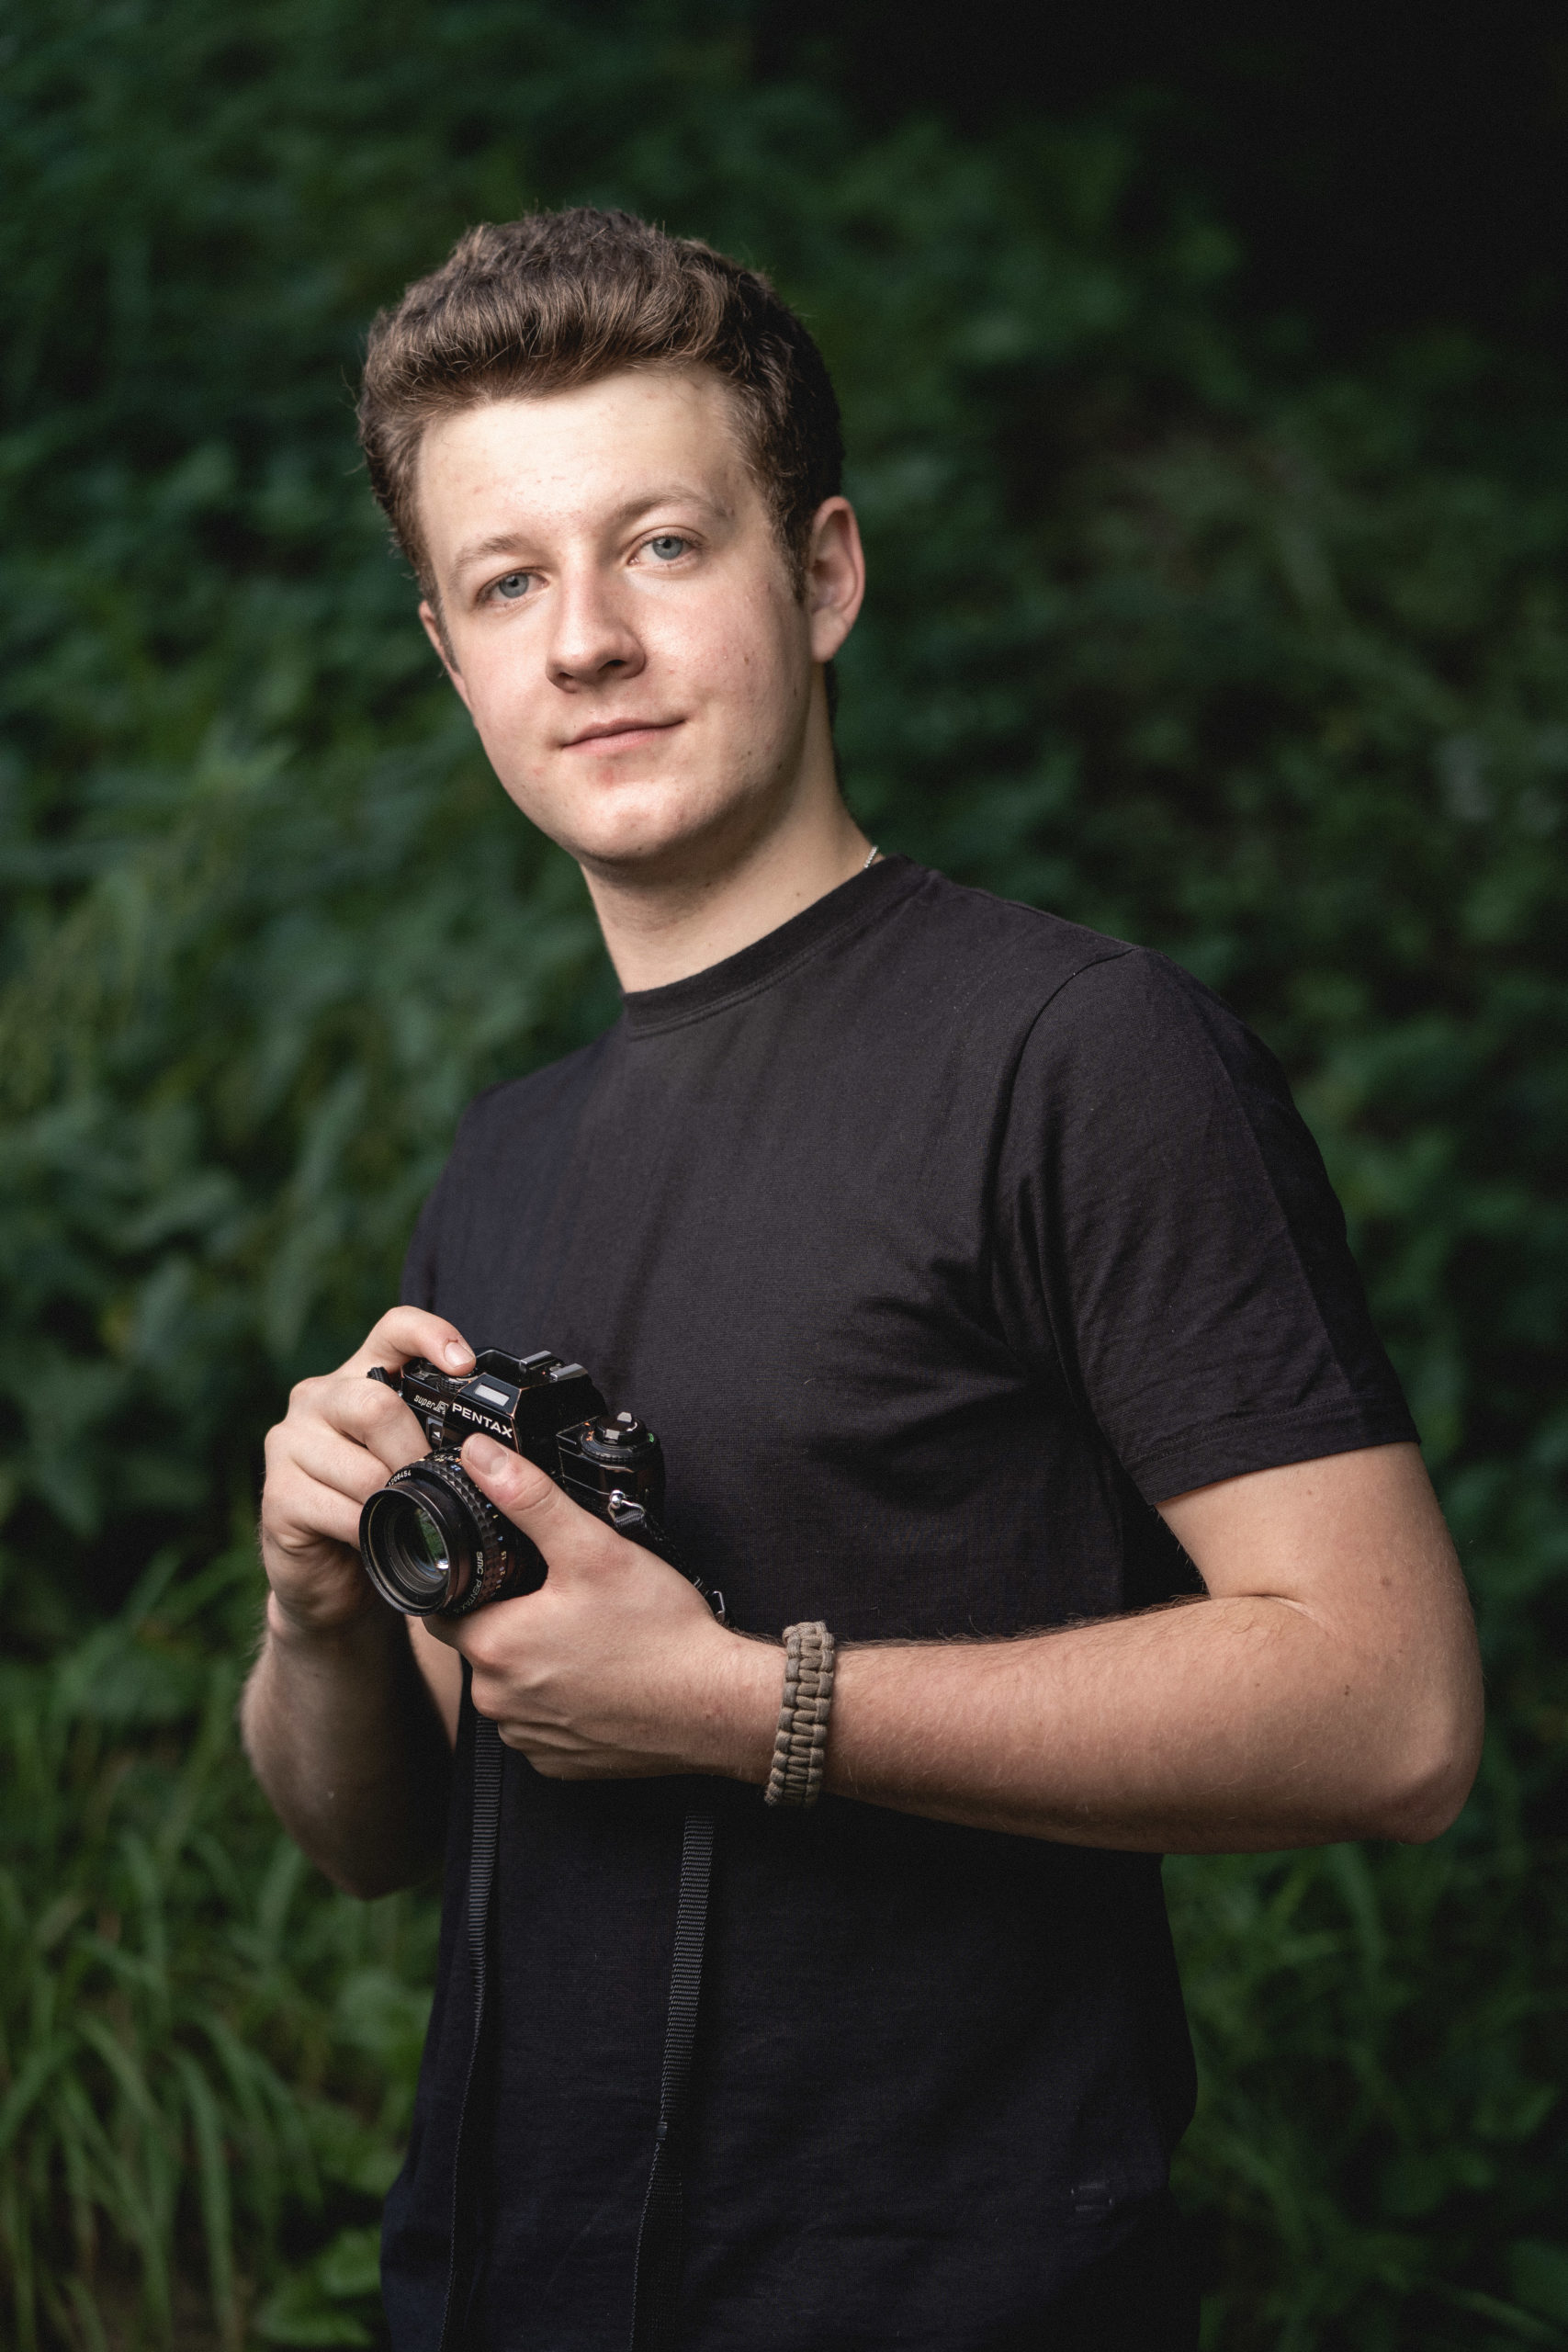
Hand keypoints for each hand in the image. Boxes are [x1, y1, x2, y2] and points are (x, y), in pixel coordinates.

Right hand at [259, 1308, 476, 1636]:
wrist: (334, 1579)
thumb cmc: (383, 1510)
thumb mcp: (415, 1462)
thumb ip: (437, 1435)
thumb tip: (500, 1443)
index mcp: (361, 1377)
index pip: (395, 1328)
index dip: (432, 1335)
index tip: (465, 1366)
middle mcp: (318, 1398)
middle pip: (376, 1404)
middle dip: (416, 1454)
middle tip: (436, 1486)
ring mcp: (289, 1442)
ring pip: (361, 1465)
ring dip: (395, 1499)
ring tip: (405, 1518)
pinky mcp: (278, 1494)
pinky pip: (340, 1509)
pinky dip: (370, 1530)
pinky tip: (373, 1538)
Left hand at [426, 1434, 778, 1781]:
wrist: (715, 1705)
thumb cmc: (659, 1633)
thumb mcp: (592, 1547)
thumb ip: (528, 1498)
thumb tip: (480, 1459)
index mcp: (494, 1647)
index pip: (441, 1610)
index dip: (464, 1585)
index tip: (499, 1573)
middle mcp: (500, 1701)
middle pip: (478, 1647)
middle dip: (506, 1619)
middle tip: (559, 1597)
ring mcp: (529, 1737)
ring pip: (509, 1687)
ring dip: (532, 1664)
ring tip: (584, 1636)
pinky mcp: (559, 1762)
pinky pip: (541, 1724)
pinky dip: (560, 1701)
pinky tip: (598, 1676)